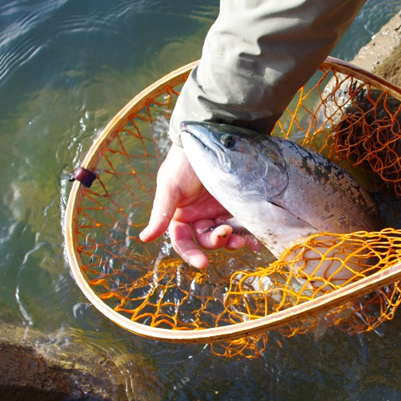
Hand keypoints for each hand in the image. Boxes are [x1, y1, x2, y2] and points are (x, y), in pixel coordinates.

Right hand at [139, 144, 254, 267]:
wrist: (210, 137)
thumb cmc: (185, 161)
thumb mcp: (171, 186)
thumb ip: (161, 213)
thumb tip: (144, 238)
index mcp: (180, 216)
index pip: (183, 242)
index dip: (191, 254)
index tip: (202, 263)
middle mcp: (200, 217)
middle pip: (207, 240)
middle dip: (216, 242)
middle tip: (226, 233)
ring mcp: (220, 211)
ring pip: (227, 235)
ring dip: (233, 241)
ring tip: (243, 240)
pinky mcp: (237, 205)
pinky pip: (243, 225)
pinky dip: (249, 233)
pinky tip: (256, 239)